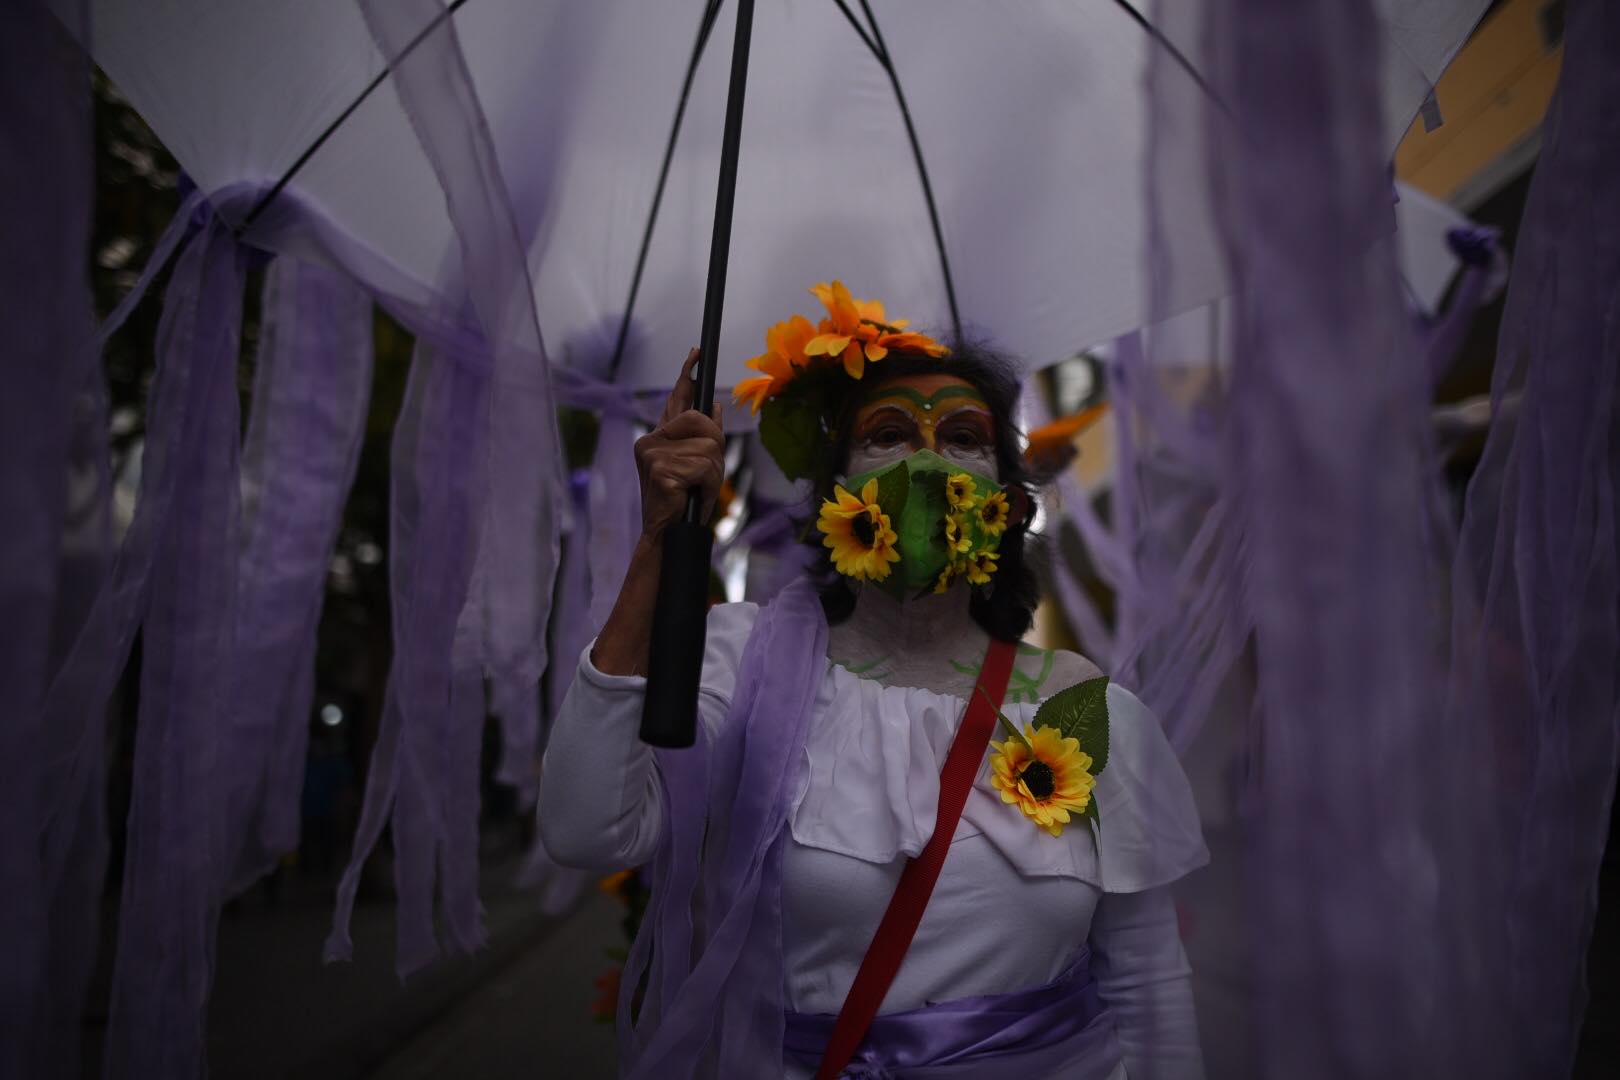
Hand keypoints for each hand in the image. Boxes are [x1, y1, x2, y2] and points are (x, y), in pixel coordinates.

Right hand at [634, 348, 725, 540]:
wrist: (667, 534)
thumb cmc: (683, 503)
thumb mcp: (699, 465)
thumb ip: (703, 438)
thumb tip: (713, 406)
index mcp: (660, 437)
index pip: (676, 400)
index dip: (686, 376)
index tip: (696, 354)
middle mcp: (652, 440)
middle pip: (701, 422)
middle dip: (714, 448)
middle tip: (704, 476)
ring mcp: (653, 453)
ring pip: (707, 447)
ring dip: (712, 473)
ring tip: (696, 490)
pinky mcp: (660, 469)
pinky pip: (704, 466)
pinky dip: (707, 484)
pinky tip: (692, 496)